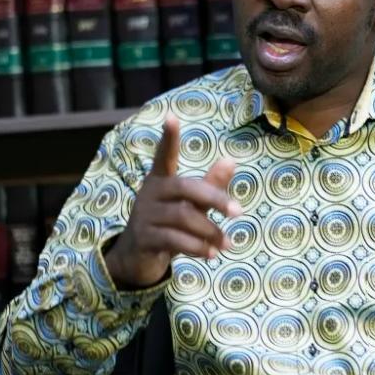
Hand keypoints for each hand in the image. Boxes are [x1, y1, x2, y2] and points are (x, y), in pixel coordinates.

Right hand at [104, 114, 240, 288]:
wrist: (136, 258)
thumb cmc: (168, 223)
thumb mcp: (189, 204)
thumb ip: (210, 185)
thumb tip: (231, 160)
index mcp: (161, 180)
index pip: (164, 155)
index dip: (168, 138)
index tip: (171, 116)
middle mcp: (151, 193)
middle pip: (185, 187)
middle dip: (215, 198)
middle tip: (239, 211)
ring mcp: (145, 215)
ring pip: (183, 217)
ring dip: (210, 231)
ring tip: (227, 243)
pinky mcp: (145, 239)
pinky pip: (175, 240)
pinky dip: (197, 247)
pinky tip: (212, 254)